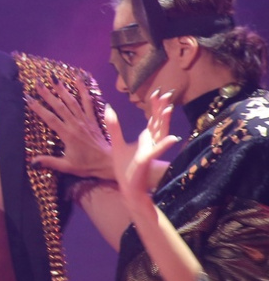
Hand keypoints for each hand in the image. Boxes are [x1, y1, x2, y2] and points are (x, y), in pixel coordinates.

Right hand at [28, 74, 113, 178]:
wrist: (108, 163)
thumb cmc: (87, 165)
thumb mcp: (67, 166)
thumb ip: (50, 162)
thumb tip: (32, 162)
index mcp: (68, 135)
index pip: (50, 118)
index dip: (38, 108)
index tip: (28, 98)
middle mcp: (76, 124)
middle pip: (60, 106)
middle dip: (48, 94)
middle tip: (38, 83)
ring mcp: (85, 120)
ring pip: (72, 102)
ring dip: (63, 89)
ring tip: (54, 78)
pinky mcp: (93, 119)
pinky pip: (88, 103)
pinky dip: (84, 91)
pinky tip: (79, 80)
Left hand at [104, 90, 179, 220]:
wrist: (129, 188)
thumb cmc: (125, 168)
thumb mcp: (116, 143)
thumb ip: (114, 126)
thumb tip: (108, 107)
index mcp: (145, 139)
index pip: (152, 119)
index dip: (155, 106)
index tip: (157, 91)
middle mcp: (151, 144)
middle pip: (158, 123)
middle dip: (162, 108)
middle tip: (167, 93)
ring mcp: (150, 152)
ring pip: (159, 134)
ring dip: (164, 121)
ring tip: (169, 108)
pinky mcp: (146, 161)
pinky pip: (156, 151)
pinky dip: (164, 145)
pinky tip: (172, 138)